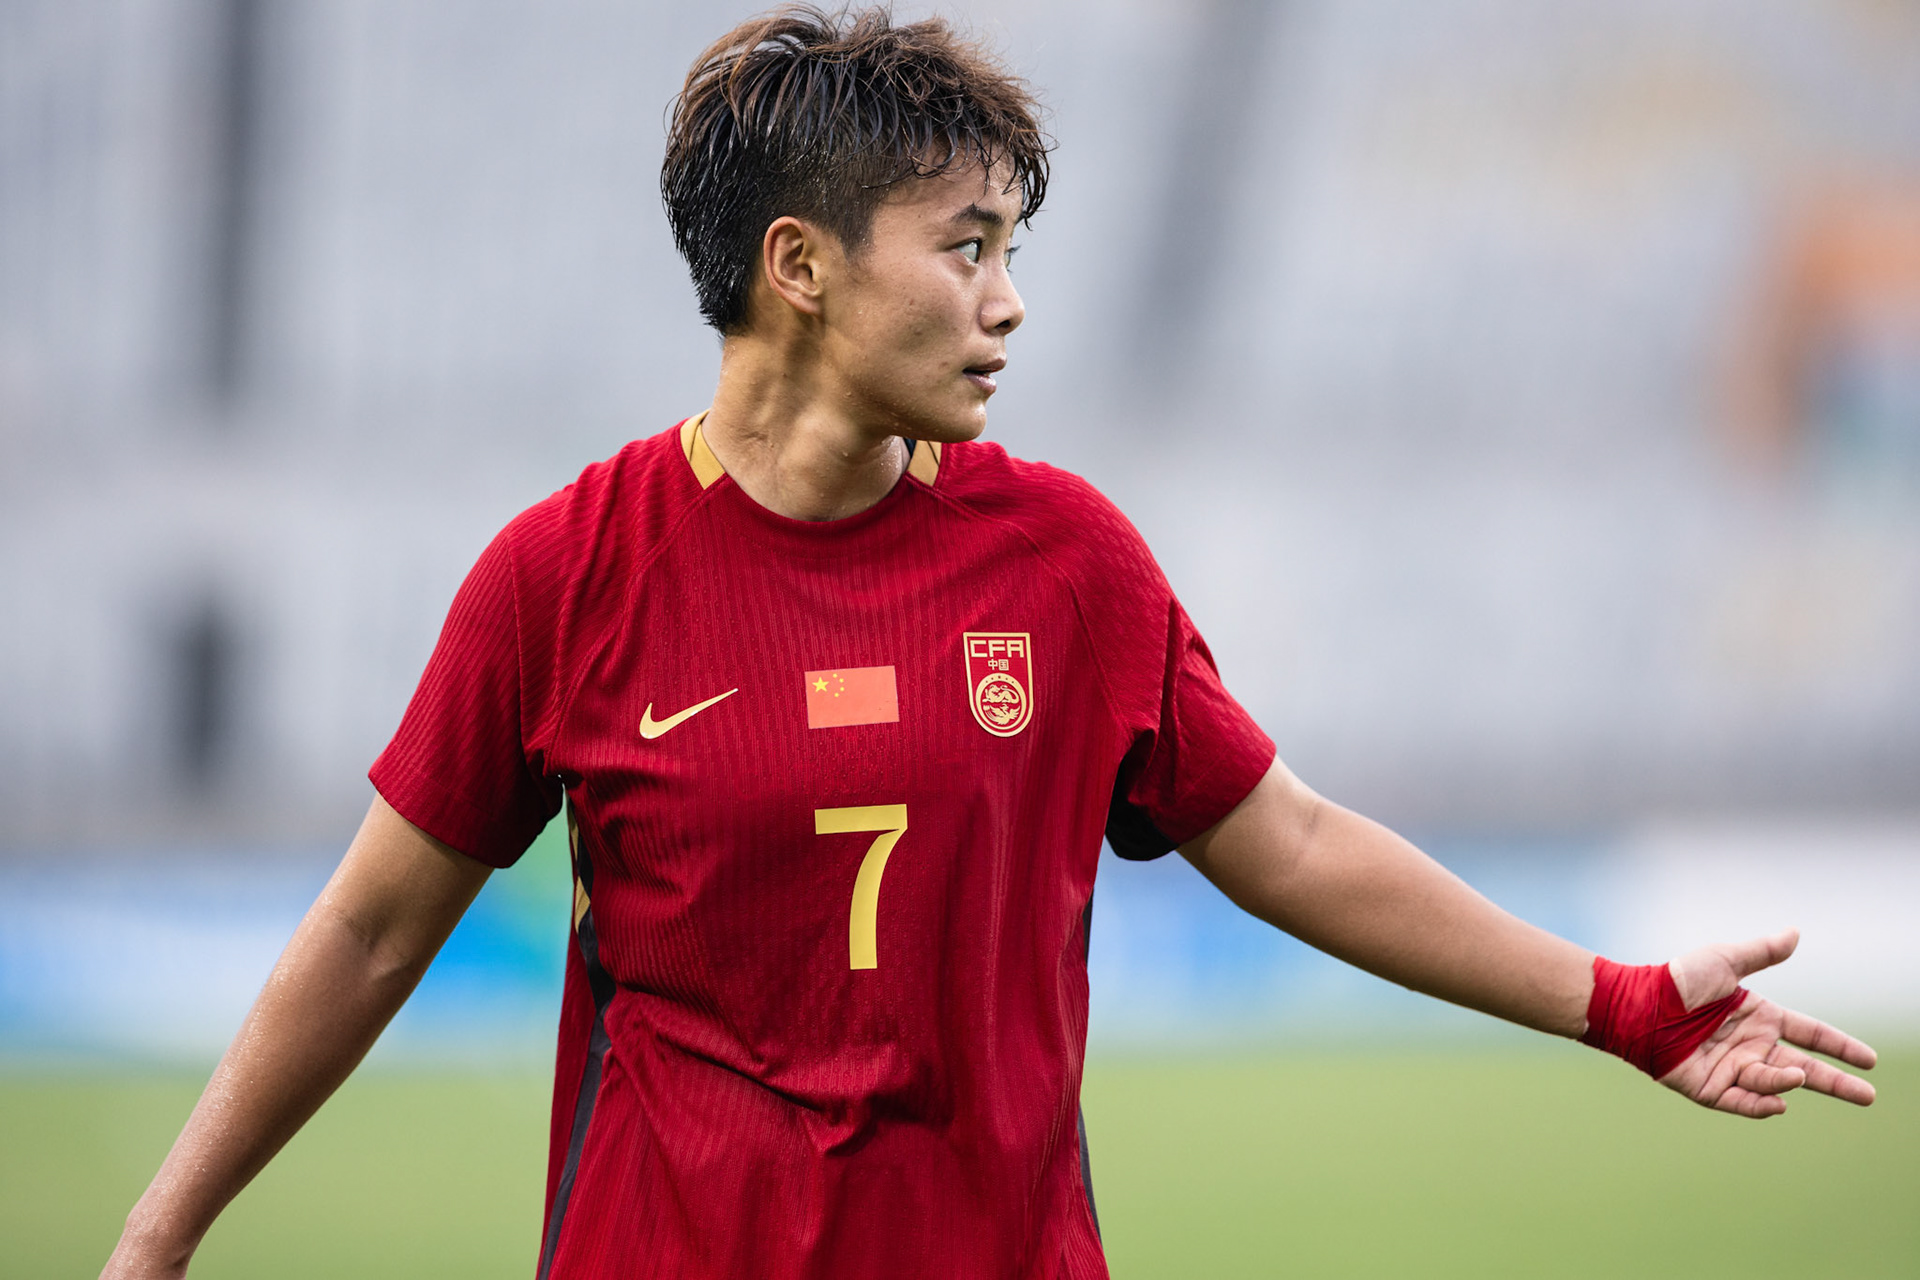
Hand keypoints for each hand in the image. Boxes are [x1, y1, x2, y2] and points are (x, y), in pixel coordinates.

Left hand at [1658, 928, 1877, 1117]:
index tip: (1870, 1060)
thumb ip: (1761, 952)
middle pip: (1805, 1068)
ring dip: (1788, 1080)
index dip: (1841, 1047)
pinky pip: (1743, 1102)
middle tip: (1868, 1096)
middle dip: (1838, 1082)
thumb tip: (1795, 932)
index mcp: (1761, 1018)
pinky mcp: (1710, 1088)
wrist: (1637, 1005)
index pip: (1812, 1034)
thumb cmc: (1678, 980)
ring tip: (1798, 1074)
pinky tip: (1779, 1102)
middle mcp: (1752, 1046)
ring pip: (1774, 1082)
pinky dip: (1761, 1104)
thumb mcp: (1724, 961)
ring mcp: (1733, 1069)